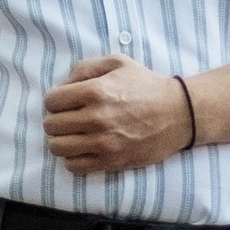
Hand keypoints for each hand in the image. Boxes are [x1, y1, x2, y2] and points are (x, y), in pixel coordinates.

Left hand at [41, 54, 194, 174]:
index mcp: (96, 91)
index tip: (65, 103)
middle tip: (69, 119)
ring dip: (61, 141)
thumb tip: (62, 84)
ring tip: (74, 136)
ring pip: (58, 148)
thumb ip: (85, 68)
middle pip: (51, 125)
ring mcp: (103, 142)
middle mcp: (97, 118)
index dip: (55, 101)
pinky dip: (73, 159)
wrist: (178, 114)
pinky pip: (74, 166)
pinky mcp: (111, 161)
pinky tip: (84, 150)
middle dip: (56, 120)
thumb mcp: (118, 63)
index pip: (51, 101)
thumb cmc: (146, 86)